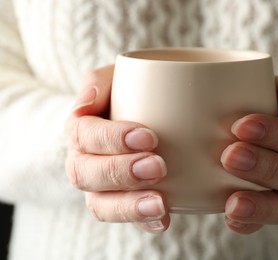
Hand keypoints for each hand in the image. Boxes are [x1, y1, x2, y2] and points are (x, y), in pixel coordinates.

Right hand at [65, 65, 169, 232]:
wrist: (140, 117)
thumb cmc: (127, 96)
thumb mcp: (116, 78)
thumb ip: (99, 81)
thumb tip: (84, 104)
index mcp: (81, 130)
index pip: (84, 135)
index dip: (111, 139)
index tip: (148, 136)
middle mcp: (83, 162)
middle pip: (87, 174)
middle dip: (122, 172)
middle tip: (158, 166)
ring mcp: (100, 188)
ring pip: (101, 205)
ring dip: (130, 206)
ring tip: (160, 203)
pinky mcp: (122, 203)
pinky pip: (125, 220)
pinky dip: (143, 223)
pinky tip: (163, 220)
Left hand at [222, 77, 277, 233]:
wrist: (241, 128)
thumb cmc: (255, 105)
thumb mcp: (269, 90)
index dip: (275, 134)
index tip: (241, 126)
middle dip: (264, 166)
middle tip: (229, 156)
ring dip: (260, 204)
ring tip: (232, 203)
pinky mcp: (267, 208)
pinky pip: (264, 223)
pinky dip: (250, 224)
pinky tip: (231, 219)